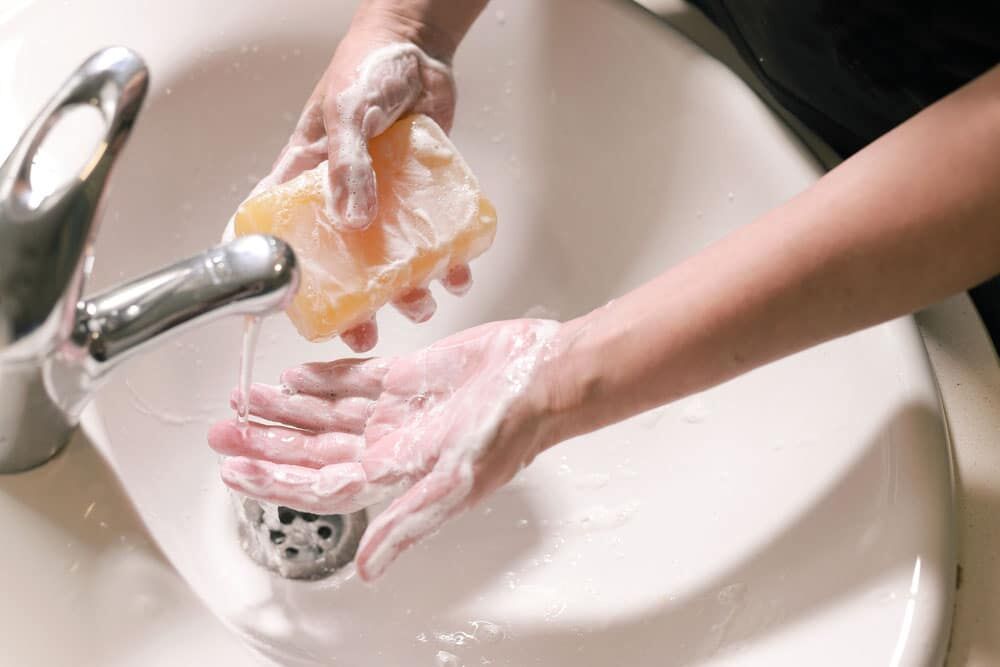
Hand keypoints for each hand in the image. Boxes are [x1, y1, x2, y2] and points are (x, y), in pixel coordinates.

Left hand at [208, 319, 559, 580]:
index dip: (275, 481)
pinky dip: (323, 378)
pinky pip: (354, 380)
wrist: (541, 378)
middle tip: (222, 431)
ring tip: (245, 397)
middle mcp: (389, 444)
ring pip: (326, 414)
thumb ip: (408, 522)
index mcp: (395, 473)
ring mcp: (396, 410)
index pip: (320, 485)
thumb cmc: (510, 430)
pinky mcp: (407, 376)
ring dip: (286, 409)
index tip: (234, 472)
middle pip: (313, 450)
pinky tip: (295, 375)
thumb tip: (367, 569)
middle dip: (266, 442)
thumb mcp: (457, 483)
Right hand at [225, 30, 471, 351]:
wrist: (421, 48)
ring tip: (420, 302)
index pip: (273, 230)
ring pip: (387, 260)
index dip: (267, 272)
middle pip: (337, 265)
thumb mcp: (350, 113)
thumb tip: (353, 221)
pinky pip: (431, 239)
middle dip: (349, 304)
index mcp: (306, 178)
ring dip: (403, 291)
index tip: (268, 312)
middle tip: (362, 333)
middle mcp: (341, 197)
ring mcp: (382, 200)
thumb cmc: (369, 67)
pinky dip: (446, 262)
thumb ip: (349, 164)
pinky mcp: (420, 197)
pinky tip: (457, 275)